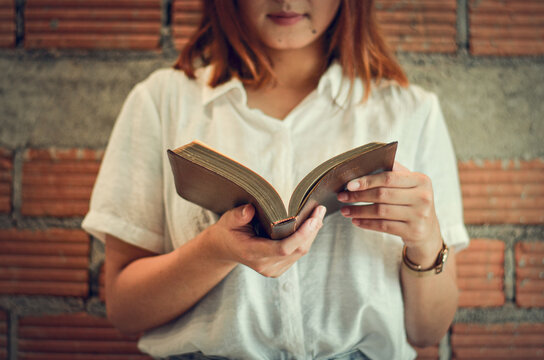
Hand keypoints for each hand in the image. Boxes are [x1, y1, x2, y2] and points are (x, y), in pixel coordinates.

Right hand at [205, 204, 326, 277]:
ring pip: (300, 252)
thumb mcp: (228, 220)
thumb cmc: (228, 231)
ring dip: (312, 233)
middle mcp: (266, 265)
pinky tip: (311, 225)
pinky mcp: (279, 267)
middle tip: (319, 209)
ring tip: (318, 214)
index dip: (301, 235)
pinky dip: (306, 238)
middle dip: (311, 230)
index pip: (283, 248)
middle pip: (296, 250)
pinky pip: (298, 253)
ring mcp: (274, 269)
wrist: (225, 248)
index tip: (312, 219)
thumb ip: (238, 216)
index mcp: (253, 254)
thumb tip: (251, 209)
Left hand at [337, 162, 441, 265]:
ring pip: (381, 211)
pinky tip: (356, 221)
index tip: (349, 184)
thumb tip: (364, 165)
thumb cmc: (412, 203)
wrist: (428, 231)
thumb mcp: (409, 186)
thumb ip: (392, 173)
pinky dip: (366, 223)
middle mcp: (423, 197)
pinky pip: (383, 226)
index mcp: (421, 180)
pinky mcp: (414, 231)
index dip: (367, 181)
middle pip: (382, 195)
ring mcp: (420, 216)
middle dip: (358, 196)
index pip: (389, 178)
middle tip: (342, 196)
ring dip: (359, 211)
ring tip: (345, 210)